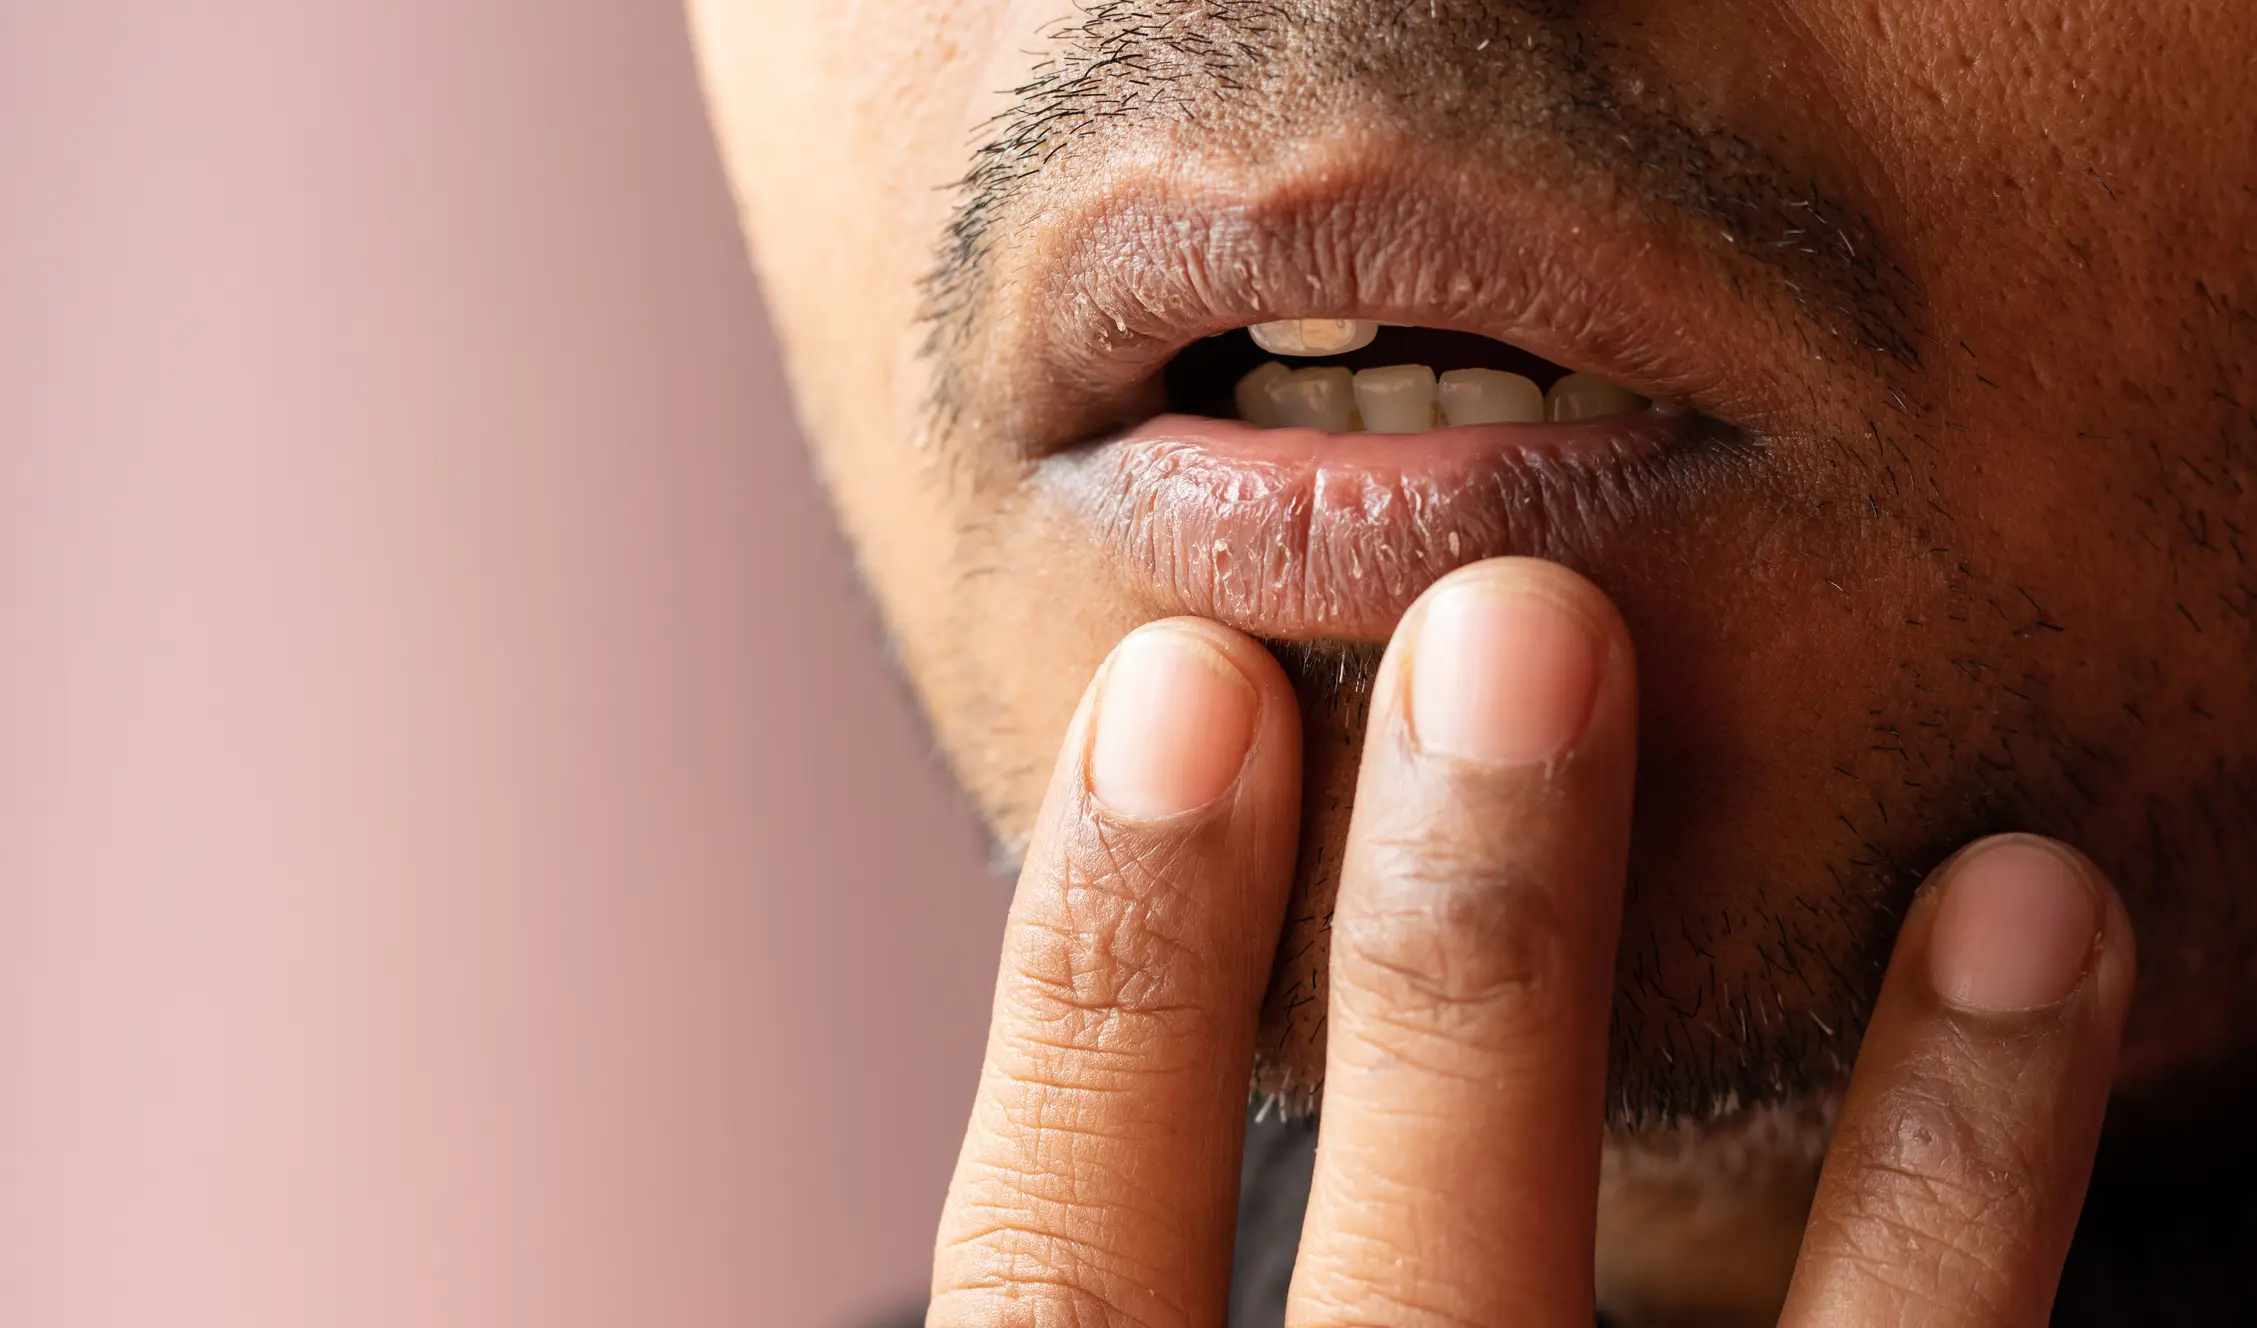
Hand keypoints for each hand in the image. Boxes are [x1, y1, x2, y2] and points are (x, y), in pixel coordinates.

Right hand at [925, 558, 2134, 1326]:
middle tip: (1503, 623)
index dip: (1099, 984)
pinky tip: (2035, 915)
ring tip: (1759, 729)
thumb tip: (1092, 977)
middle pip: (1400, 1273)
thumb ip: (1089, 1269)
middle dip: (1447, 947)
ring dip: (1700, 1020)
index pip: (1062, 1274)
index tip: (1169, 686)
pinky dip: (1973, 1167)